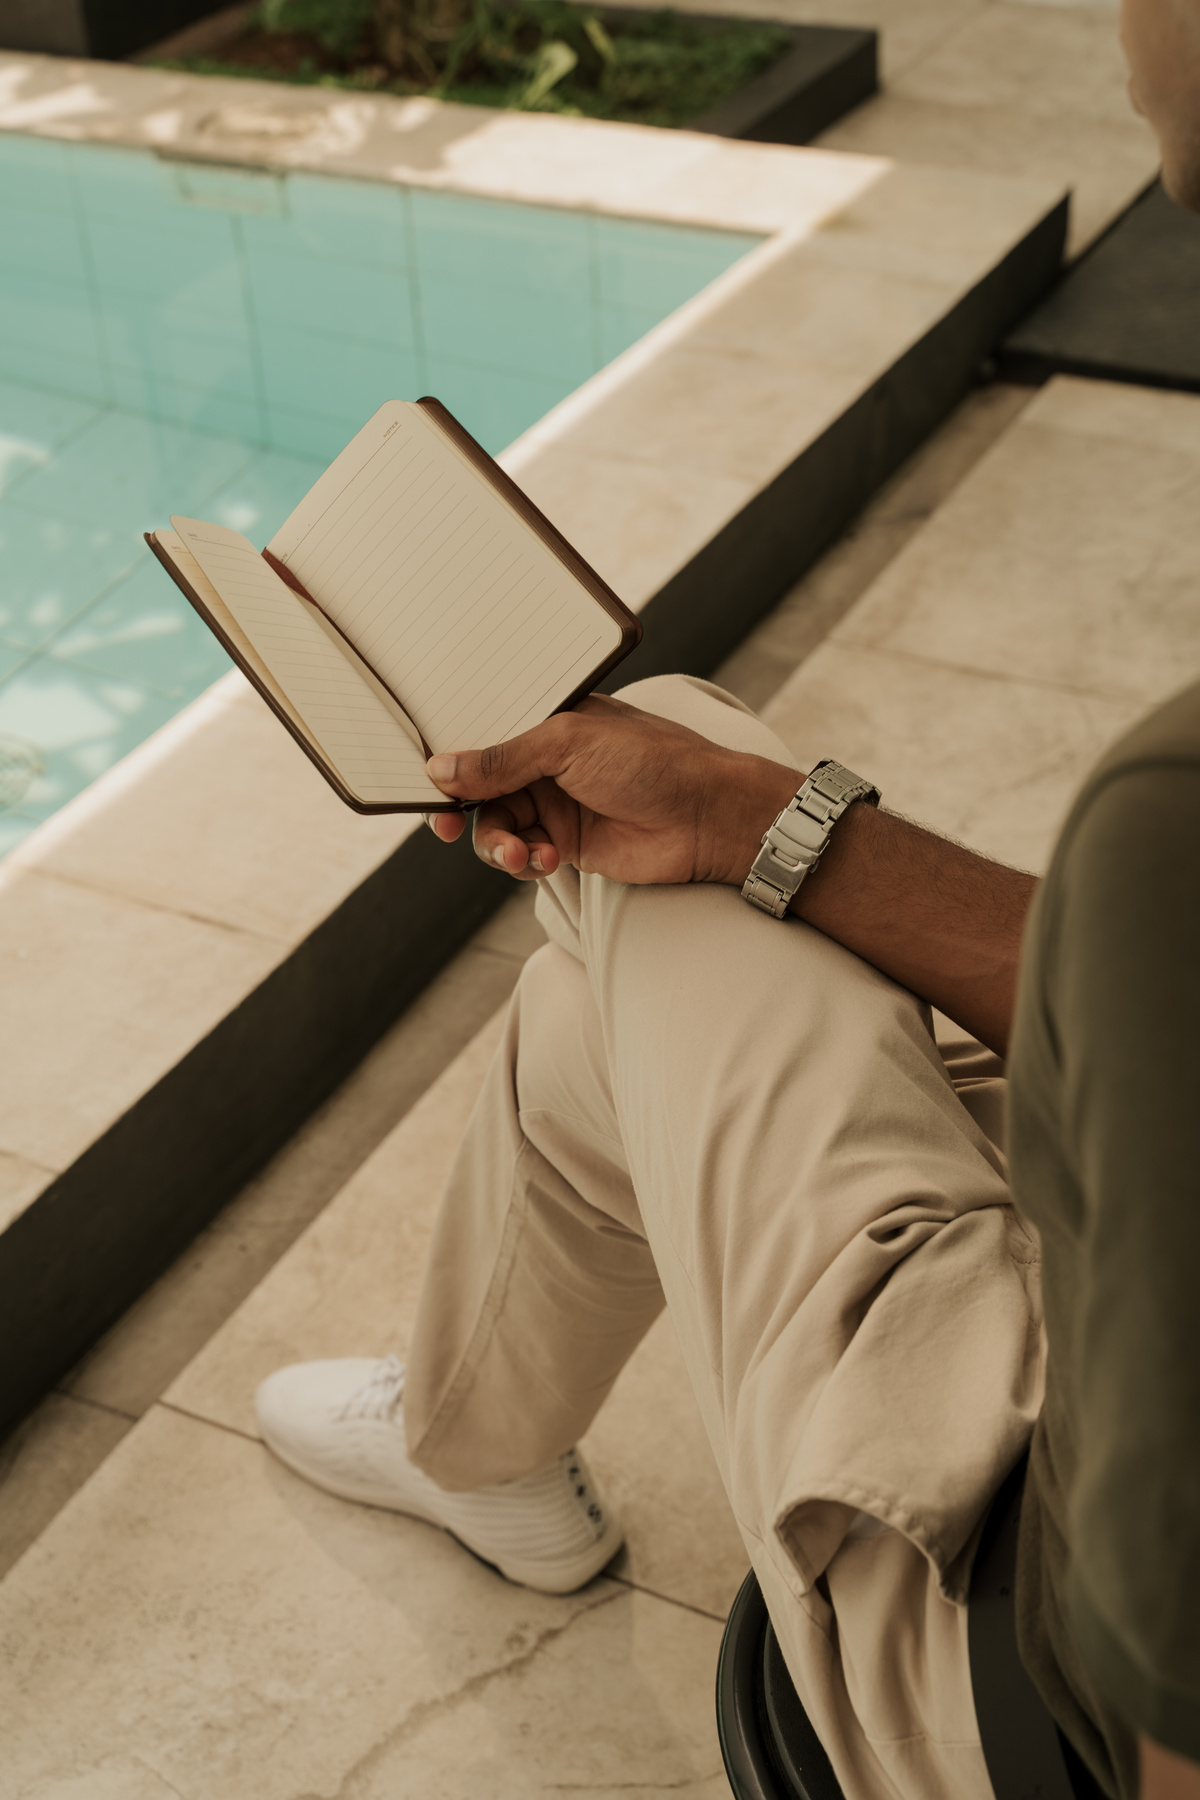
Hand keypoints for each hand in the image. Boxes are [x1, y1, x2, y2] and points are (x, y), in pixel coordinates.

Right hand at [422, 693, 799, 887]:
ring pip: (496, 826)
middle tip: (447, 825)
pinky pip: (521, 855)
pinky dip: (523, 861)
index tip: (425, 780)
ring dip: (497, 842)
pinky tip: (543, 859)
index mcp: (545, 721)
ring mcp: (555, 804)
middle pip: (479, 787)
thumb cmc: (653, 761)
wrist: (706, 817)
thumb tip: (441, 769)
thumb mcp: (568, 743)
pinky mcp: (566, 844)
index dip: (451, 758)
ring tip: (516, 851)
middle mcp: (545, 761)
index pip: (482, 735)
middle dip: (462, 809)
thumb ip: (502, 758)